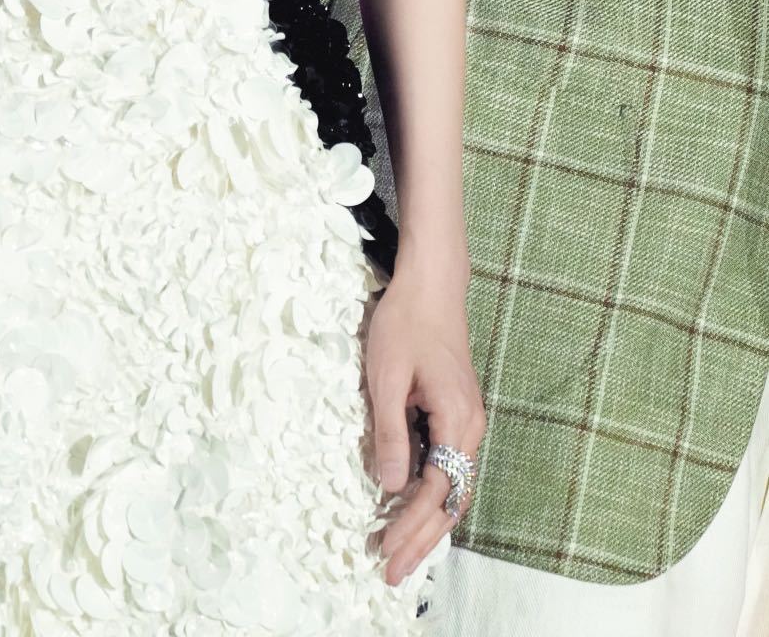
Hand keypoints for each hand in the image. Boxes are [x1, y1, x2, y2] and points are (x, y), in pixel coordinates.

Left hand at [366, 258, 485, 586]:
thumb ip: (390, 433)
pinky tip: (408, 510)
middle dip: (422, 539)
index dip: (412, 527)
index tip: (389, 554)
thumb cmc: (406, 322)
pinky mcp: (456, 414)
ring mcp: (466, 422)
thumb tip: (388, 487)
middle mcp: (470, 428)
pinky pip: (448, 467)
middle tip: (394, 573)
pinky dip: (430, 495)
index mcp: (458, 420)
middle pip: (452, 499)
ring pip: (452, 486)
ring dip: (426, 522)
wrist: (432, 284)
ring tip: (400, 553)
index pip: (437, 490)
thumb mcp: (386, 376)